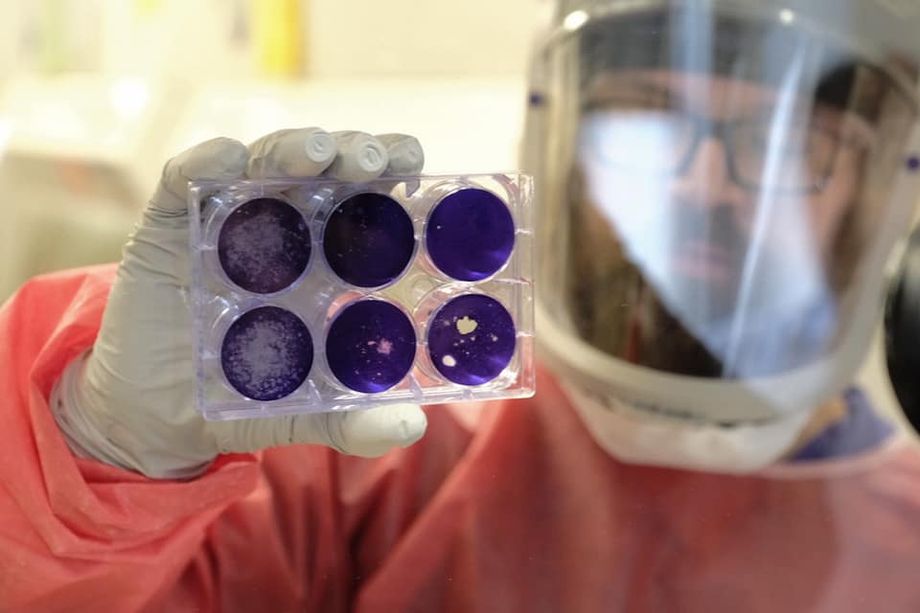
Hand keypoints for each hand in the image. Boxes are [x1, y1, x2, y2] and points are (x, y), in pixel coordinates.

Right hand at [51, 128, 427, 478]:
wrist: (160, 416)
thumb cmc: (244, 396)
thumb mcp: (304, 412)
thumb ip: (354, 422)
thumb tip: (412, 430)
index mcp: (327, 261)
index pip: (367, 201)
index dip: (392, 174)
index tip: (418, 165)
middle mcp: (284, 229)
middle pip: (325, 171)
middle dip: (354, 152)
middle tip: (376, 159)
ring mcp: (227, 221)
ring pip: (263, 164)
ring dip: (292, 149)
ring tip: (319, 154)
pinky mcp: (170, 227)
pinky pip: (183, 181)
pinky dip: (203, 163)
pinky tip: (226, 158)